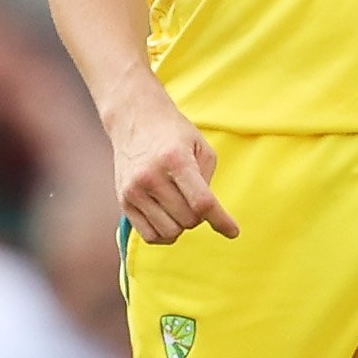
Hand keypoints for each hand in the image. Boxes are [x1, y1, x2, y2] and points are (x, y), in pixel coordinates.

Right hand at [107, 89, 236, 245]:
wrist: (135, 120)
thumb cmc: (175, 135)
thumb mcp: (202, 148)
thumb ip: (207, 181)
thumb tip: (207, 214)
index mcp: (175, 160)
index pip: (202, 202)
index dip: (221, 220)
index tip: (233, 232)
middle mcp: (150, 177)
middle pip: (188, 219)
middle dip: (201, 216)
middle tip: (198, 200)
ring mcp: (134, 191)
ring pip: (170, 232)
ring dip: (183, 226)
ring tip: (183, 207)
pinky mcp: (123, 201)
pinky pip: (150, 236)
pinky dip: (165, 234)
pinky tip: (170, 219)